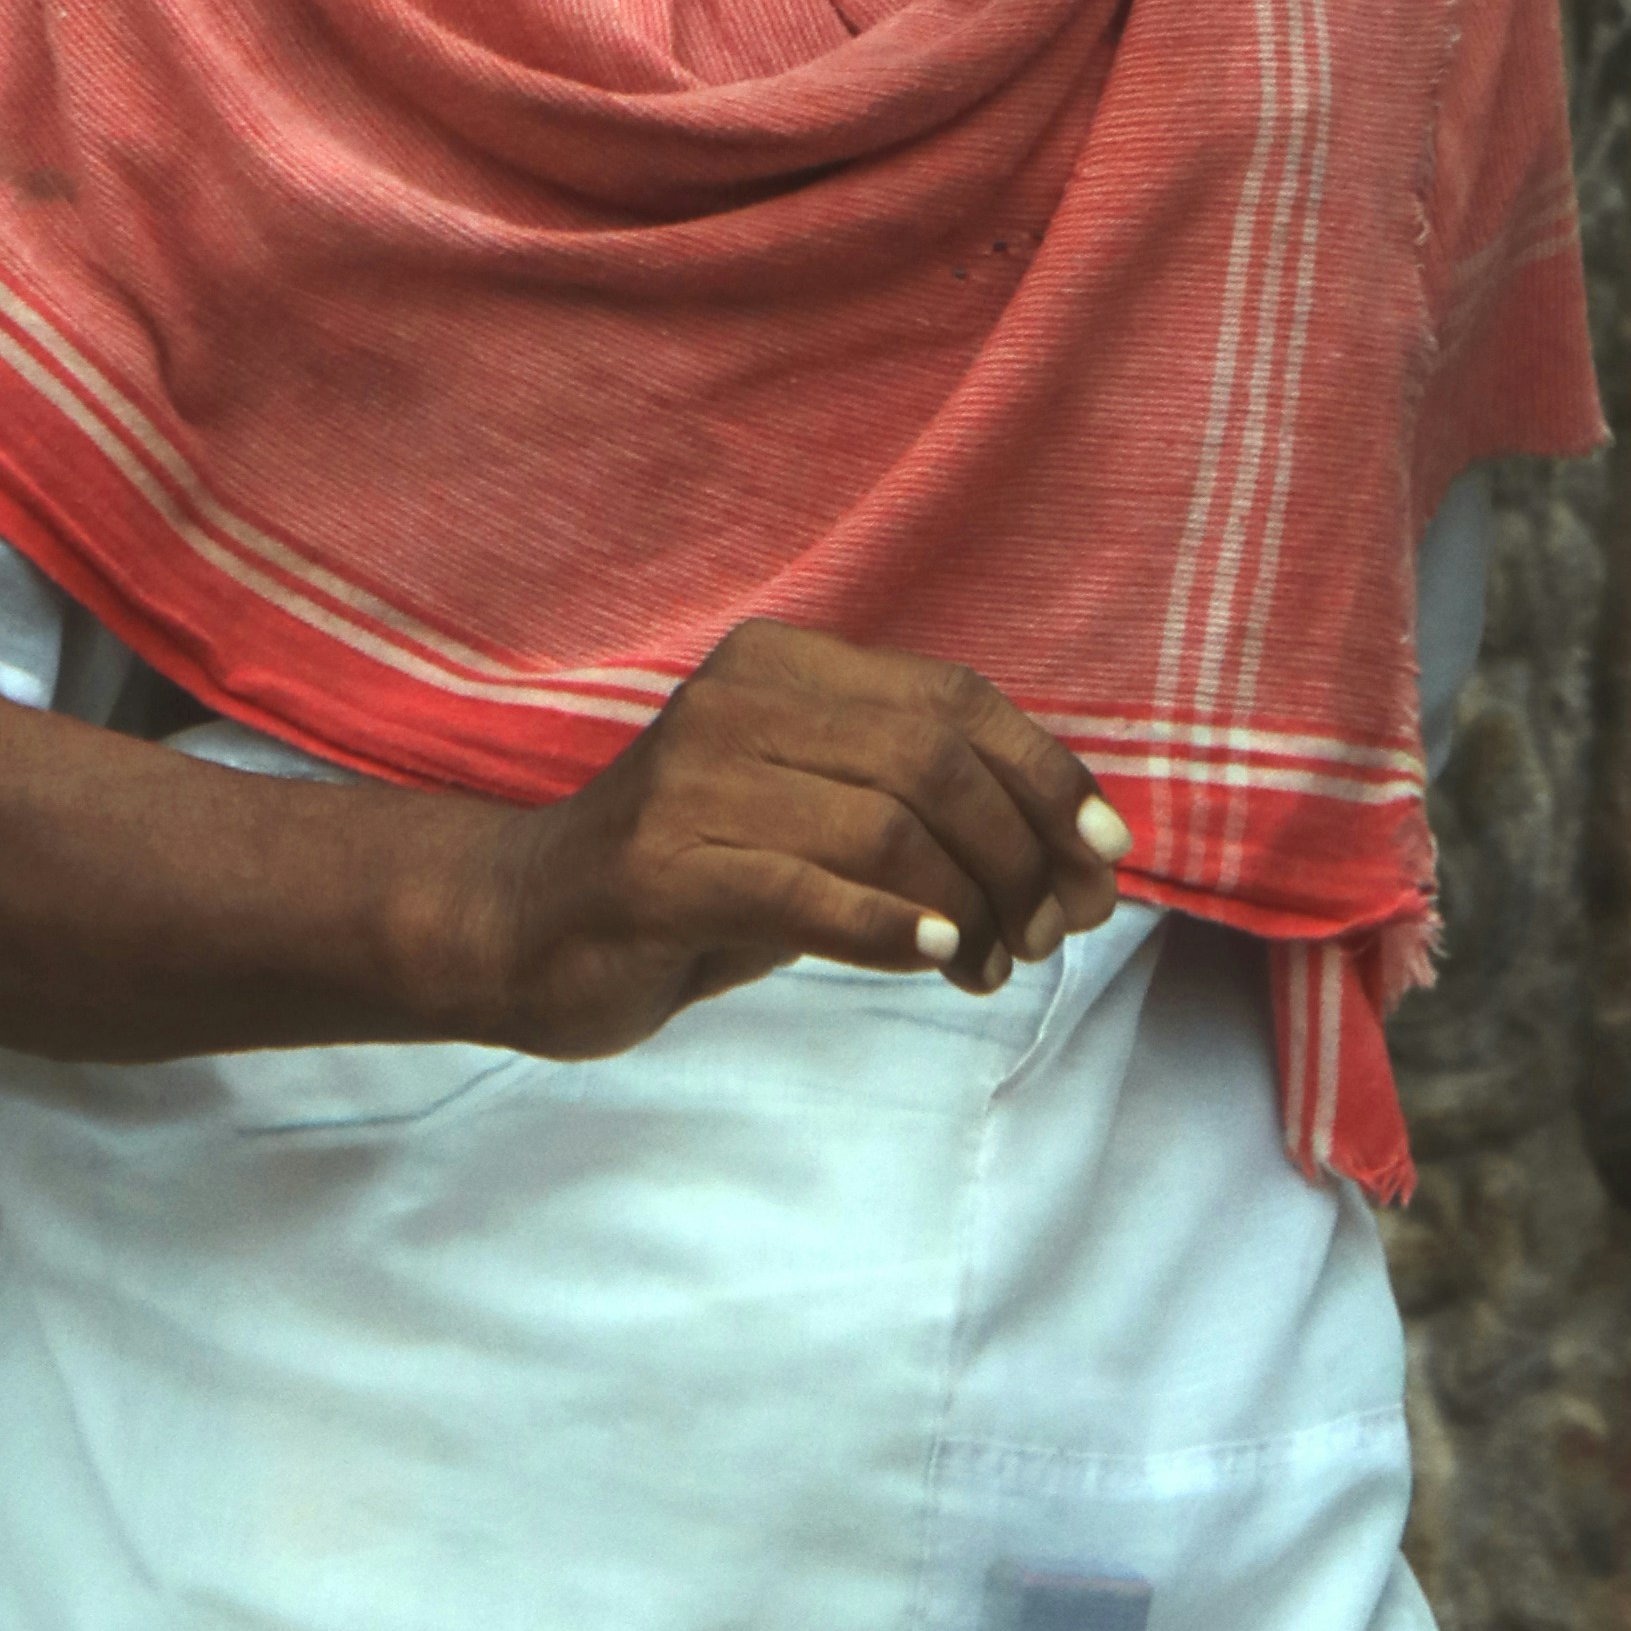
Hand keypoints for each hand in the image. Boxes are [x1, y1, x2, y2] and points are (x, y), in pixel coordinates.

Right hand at [447, 621, 1131, 1057]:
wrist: (525, 928)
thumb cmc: (700, 878)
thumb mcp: (816, 826)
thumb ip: (925, 824)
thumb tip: (1079, 871)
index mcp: (785, 664)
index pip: (952, 696)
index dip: (1045, 770)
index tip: (1106, 850)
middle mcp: (740, 698)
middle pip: (932, 759)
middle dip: (1019, 850)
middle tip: (1051, 933)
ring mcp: (692, 779)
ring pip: (884, 824)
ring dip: (971, 903)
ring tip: (995, 965)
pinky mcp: (658, 867)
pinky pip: (805, 888)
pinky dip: (893, 924)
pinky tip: (942, 955)